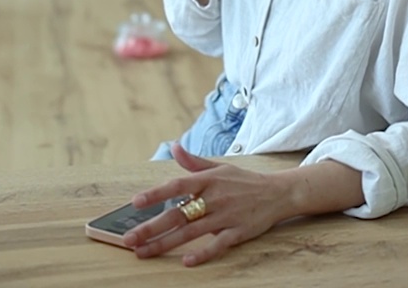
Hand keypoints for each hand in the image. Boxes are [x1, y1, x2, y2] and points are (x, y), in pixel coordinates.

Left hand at [122, 143, 290, 266]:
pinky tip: (186, 261)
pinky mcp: (238, 232)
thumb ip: (193, 162)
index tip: (136, 202)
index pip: (177, 186)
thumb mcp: (219, 167)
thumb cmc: (244, 181)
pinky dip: (203, 253)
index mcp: (208, 181)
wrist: (278, 193)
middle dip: (151, 228)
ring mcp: (226, 216)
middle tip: (129, 238)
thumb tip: (174, 147)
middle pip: (178, 215)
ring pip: (191, 232)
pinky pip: (218, 245)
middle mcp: (215, 198)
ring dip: (165, 244)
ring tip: (144, 252)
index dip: (156, 194)